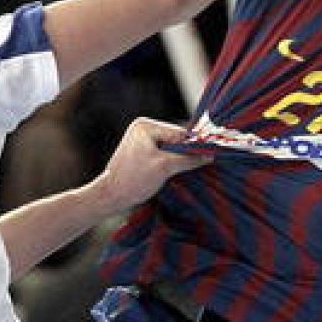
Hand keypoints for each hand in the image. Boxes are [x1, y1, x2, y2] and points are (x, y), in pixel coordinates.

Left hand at [94, 117, 210, 212]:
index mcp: (145, 125)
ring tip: (177, 172)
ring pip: (171, 147)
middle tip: (192, 168)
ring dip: (177, 159)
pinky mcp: (141, 150)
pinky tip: (169, 173)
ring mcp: (141, 138)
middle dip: (183, 154)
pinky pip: (163, 152)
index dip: (191, 148)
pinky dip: (169, 162)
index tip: (206, 159)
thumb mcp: (165, 167)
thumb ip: (188, 159)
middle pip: (176, 139)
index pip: (179, 133)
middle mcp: (142, 127)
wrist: (111, 196)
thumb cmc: (134, 180)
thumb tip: (210, 155)